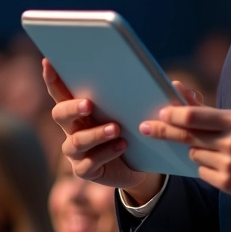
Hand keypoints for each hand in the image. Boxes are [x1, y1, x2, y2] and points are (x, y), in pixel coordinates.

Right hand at [42, 60, 201, 201]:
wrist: (143, 166)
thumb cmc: (139, 129)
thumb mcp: (147, 110)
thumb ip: (161, 97)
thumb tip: (180, 86)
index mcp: (82, 108)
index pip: (62, 90)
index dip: (53, 77)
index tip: (49, 61)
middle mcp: (73, 128)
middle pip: (59, 114)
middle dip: (72, 107)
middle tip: (88, 103)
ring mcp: (77, 151)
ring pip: (75, 142)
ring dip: (95, 134)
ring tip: (116, 128)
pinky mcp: (86, 170)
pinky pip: (89, 164)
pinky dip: (106, 153)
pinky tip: (122, 146)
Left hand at [140, 106, 230, 215]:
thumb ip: (220, 119)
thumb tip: (188, 109)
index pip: (195, 115)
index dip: (173, 114)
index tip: (160, 113)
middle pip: (186, 135)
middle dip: (164, 131)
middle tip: (146, 128)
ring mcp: (229, 164)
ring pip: (195, 154)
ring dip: (199, 152)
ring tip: (222, 153)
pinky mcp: (228, 184)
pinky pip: (203, 172)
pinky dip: (208, 169)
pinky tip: (227, 168)